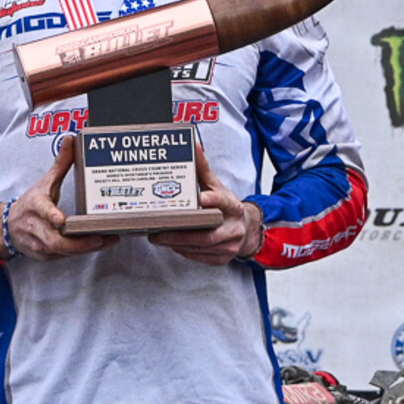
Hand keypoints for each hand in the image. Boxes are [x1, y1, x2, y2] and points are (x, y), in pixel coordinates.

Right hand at [3, 137, 104, 260]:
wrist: (6, 228)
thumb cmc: (29, 204)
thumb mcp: (45, 182)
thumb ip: (60, 162)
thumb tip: (71, 138)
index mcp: (35, 207)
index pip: (42, 211)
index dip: (52, 216)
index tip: (61, 219)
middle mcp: (36, 228)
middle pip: (55, 241)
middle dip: (78, 243)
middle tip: (100, 237)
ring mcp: (40, 245)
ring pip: (63, 252)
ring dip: (86, 248)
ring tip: (108, 240)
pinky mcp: (46, 256)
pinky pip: (65, 256)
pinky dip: (82, 251)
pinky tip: (100, 244)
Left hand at [150, 143, 265, 263]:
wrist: (245, 228)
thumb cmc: (225, 205)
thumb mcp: (216, 186)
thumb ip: (203, 169)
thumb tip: (194, 145)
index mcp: (233, 206)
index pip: (223, 202)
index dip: (213, 200)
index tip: (201, 198)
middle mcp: (234, 227)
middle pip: (207, 234)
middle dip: (180, 234)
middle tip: (158, 230)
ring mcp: (229, 245)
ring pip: (200, 247)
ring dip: (177, 243)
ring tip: (158, 237)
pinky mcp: (222, 258)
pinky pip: (199, 257)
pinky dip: (183, 251)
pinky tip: (170, 245)